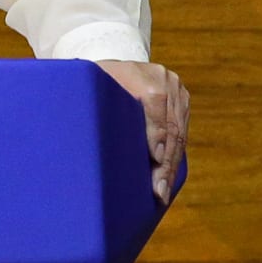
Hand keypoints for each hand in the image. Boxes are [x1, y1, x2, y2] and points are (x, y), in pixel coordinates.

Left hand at [96, 59, 188, 204]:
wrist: (112, 69)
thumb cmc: (92, 86)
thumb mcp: (87, 89)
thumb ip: (87, 107)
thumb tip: (78, 141)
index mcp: (139, 72)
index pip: (154, 101)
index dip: (156, 131)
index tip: (155, 158)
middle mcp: (163, 77)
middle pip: (169, 124)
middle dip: (165, 162)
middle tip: (158, 192)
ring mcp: (176, 88)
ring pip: (179, 133)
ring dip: (171, 166)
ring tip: (163, 193)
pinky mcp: (182, 100)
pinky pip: (183, 132)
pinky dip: (175, 158)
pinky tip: (168, 179)